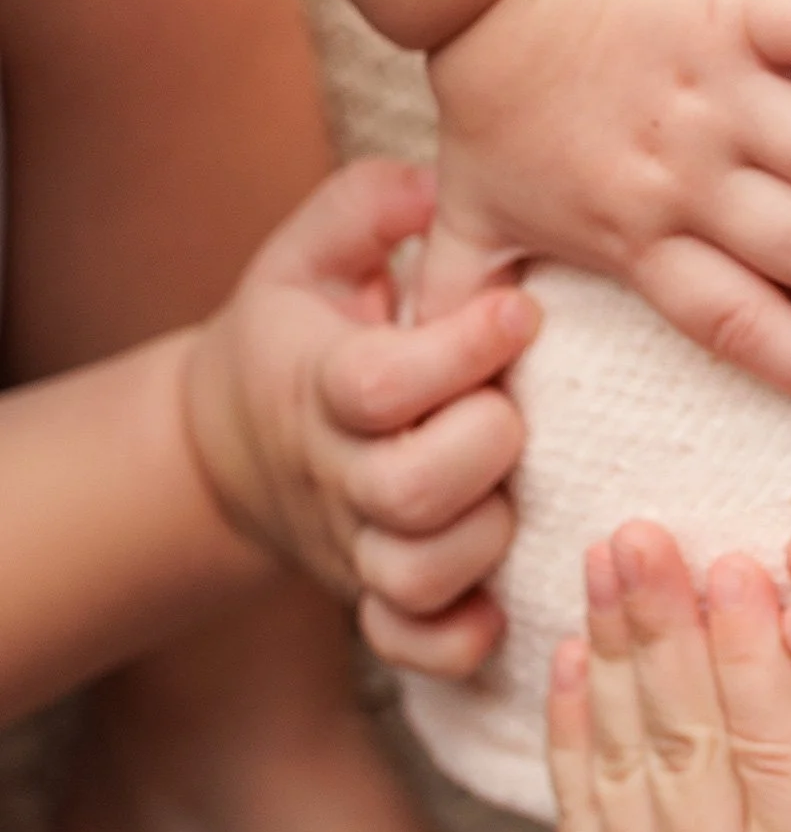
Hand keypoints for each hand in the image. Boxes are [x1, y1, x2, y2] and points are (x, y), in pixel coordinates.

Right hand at [182, 160, 538, 676]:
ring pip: (417, 574)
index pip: (378, 384)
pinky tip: (500, 602)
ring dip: (484, 537)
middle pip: (410, 491)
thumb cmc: (300, 332)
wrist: (229, 445)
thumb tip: (431, 184)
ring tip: (510, 487)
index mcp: (319, 383)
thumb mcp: (313, 253)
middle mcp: (335, 473)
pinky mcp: (371, 599)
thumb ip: (367, 207)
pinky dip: (459, 639)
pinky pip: (411, 646)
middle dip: (486, 442)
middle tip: (516, 405)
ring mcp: (352, 544)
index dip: (460, 351)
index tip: (520, 309)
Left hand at [547, 520, 790, 831]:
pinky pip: (582, 808)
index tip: (751, 567)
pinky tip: (576, 651)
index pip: (778, 769)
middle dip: (666, 630)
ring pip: (623, 762)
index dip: (759, 666)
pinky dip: (572, 724)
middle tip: (647, 531)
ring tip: (608, 554)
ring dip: (613, 649)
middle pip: (685, 746)